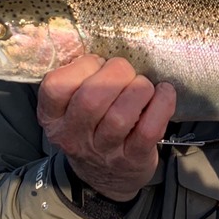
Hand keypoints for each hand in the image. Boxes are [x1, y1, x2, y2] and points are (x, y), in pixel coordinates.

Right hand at [36, 55, 175, 200]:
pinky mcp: (133, 158)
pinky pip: (149, 130)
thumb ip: (77, 78)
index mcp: (54, 117)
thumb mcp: (72, 108)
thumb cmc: (91, 129)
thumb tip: (86, 39)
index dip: (81, 66)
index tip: (98, 64)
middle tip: (126, 72)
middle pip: (92, 98)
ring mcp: (104, 150)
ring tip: (144, 86)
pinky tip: (164, 93)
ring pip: (120, 115)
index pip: (55, 86)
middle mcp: (74, 136)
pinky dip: (161, 106)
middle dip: (116, 74)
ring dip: (139, 90)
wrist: (106, 179)